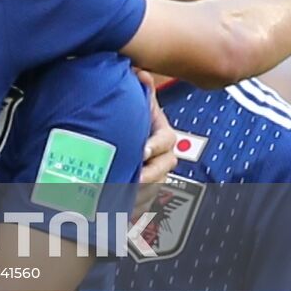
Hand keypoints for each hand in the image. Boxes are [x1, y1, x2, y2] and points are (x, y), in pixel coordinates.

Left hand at [133, 70, 175, 218]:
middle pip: (165, 168)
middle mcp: (163, 154)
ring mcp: (157, 172)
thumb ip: (140, 87)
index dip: (156, 146)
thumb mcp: (137, 99)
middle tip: (134, 179)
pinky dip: (136, 209)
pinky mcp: (146, 187)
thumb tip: (140, 73)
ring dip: (143, 194)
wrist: (124, 128)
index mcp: (163, 133)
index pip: (167, 140)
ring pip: (156, 187)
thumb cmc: (132, 113)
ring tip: (126, 199)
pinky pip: (147, 202)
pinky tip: (123, 217)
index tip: (142, 150)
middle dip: (151, 175)